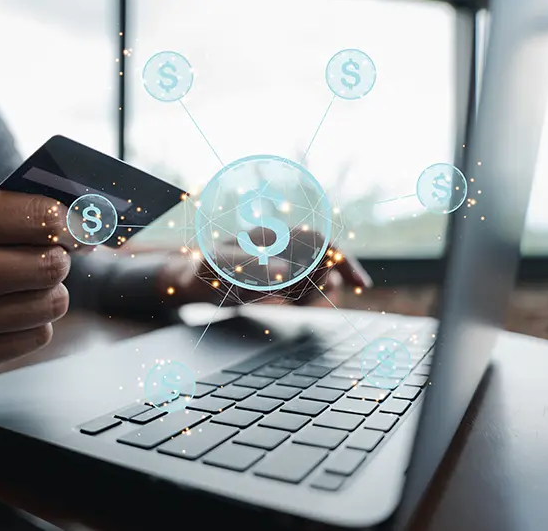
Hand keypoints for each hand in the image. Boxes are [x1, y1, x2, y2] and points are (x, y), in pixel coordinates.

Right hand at [0, 187, 71, 374]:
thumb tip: (66, 219)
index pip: (34, 217)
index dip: (68, 219)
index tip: (76, 223)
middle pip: (47, 266)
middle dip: (59, 255)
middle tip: (50, 252)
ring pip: (48, 306)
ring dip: (50, 289)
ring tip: (29, 280)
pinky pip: (33, 339)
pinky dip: (34, 319)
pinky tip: (11, 307)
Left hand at [157, 227, 370, 307]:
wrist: (188, 281)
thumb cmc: (201, 271)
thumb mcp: (218, 269)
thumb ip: (249, 268)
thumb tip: (285, 272)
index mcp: (274, 237)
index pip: (320, 243)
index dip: (344, 261)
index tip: (359, 285)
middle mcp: (284, 247)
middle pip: (324, 263)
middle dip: (325, 285)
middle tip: (308, 306)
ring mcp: (284, 264)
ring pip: (317, 279)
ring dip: (314, 295)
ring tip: (294, 308)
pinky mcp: (280, 282)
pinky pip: (305, 291)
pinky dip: (304, 302)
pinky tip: (288, 308)